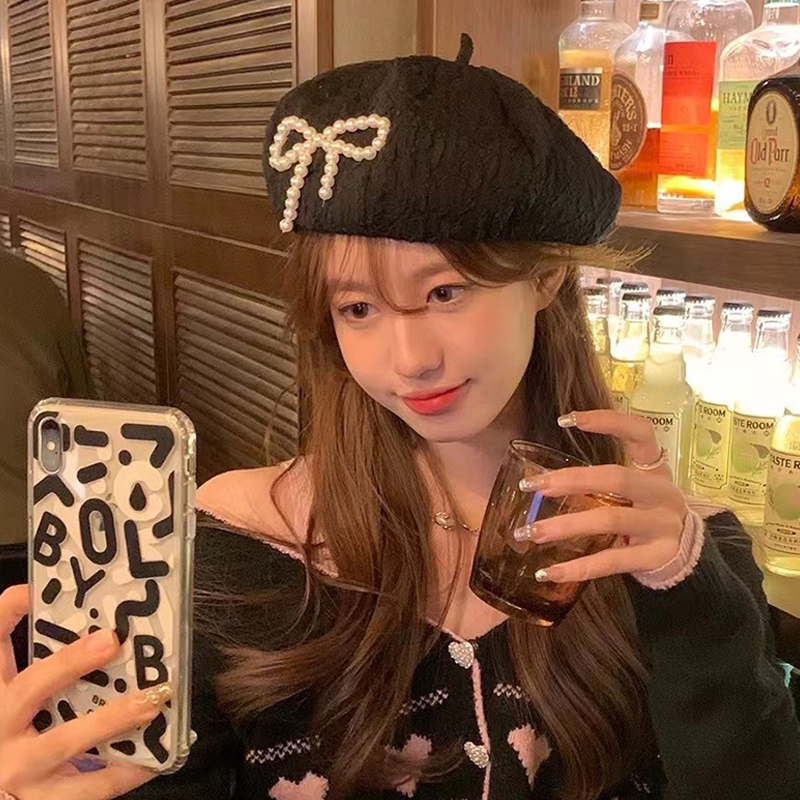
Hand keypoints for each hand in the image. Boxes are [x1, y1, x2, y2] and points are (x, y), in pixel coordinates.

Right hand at [0, 584, 167, 799]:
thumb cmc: (8, 737)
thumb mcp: (8, 693)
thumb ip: (29, 657)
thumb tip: (60, 605)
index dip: (9, 612)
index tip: (31, 589)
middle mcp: (1, 727)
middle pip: (31, 688)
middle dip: (70, 662)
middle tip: (111, 640)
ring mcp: (20, 769)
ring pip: (64, 742)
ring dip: (110, 719)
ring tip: (150, 701)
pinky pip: (88, 790)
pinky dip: (124, 773)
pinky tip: (153, 757)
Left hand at [516, 410, 687, 583]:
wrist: (691, 558)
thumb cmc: (647, 515)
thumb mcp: (636, 492)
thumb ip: (601, 483)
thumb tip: (540, 481)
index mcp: (655, 470)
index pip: (640, 432)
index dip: (607, 420)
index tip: (565, 419)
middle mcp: (662, 493)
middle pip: (616, 478)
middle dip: (570, 480)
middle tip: (532, 485)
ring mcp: (662, 526)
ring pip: (610, 520)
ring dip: (565, 526)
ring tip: (530, 532)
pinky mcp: (656, 557)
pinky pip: (612, 561)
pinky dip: (578, 568)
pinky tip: (547, 573)